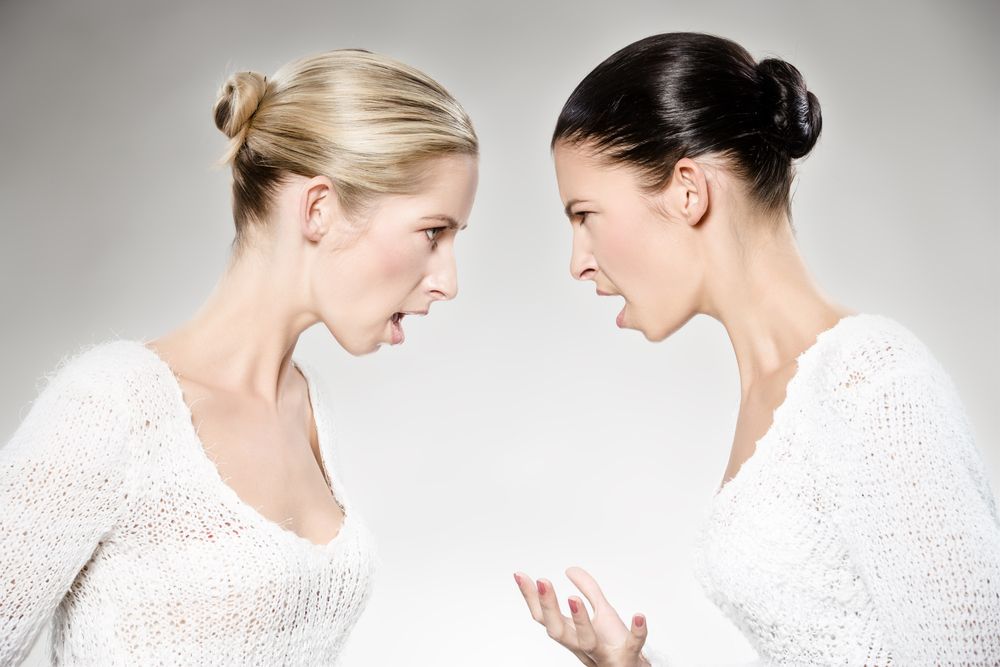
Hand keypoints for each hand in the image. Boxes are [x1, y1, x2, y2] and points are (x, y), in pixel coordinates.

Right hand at [514, 566, 649, 666]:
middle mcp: (582, 645)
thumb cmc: (613, 643)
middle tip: (543, 580)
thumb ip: (589, 590)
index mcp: (573, 634)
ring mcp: (604, 653)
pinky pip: (632, 646)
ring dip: (580, 620)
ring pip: (587, 641)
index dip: (531, 598)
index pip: (544, 617)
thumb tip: (570, 568)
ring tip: (574, 598)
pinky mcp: (627, 658)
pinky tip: (640, 616)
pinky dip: (637, 632)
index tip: (520, 574)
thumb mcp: (601, 612)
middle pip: (558, 631)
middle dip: (549, 607)